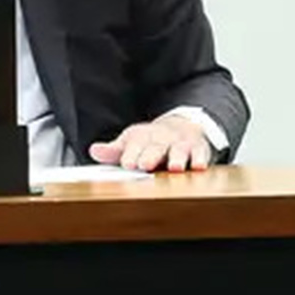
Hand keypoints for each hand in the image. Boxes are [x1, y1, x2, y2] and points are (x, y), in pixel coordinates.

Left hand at [91, 113, 214, 172]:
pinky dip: (201, 160)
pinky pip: (201, 154)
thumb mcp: (131, 142)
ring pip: (180, 150)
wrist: (183, 126)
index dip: (131, 154)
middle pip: (156, 147)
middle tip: (145, 164)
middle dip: (151, 155)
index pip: (135, 145)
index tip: (128, 163)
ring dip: (178, 158)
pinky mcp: (199, 149)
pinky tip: (200, 167)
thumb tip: (94, 150)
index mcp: (143, 137)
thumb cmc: (152, 141)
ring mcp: (181, 144)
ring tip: (175, 167)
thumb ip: (114, 150)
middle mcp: (162, 139)